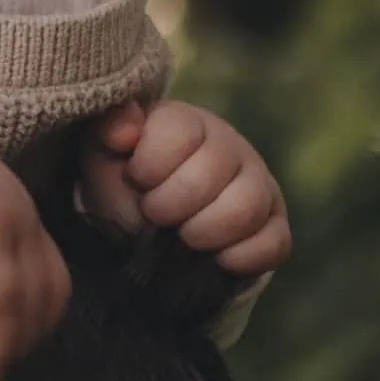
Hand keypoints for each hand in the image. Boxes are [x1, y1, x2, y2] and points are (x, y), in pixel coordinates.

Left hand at [78, 98, 290, 275]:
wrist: (153, 228)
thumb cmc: (130, 185)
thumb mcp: (104, 156)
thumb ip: (107, 130)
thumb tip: (125, 132)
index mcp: (189, 122)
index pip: (179, 133)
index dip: (148, 167)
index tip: (136, 180)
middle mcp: (231, 146)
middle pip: (211, 173)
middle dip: (170, 205)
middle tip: (155, 214)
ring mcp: (259, 185)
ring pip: (245, 209)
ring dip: (201, 233)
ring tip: (181, 235)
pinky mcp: (275, 225)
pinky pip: (274, 243)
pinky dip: (238, 258)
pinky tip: (213, 257)